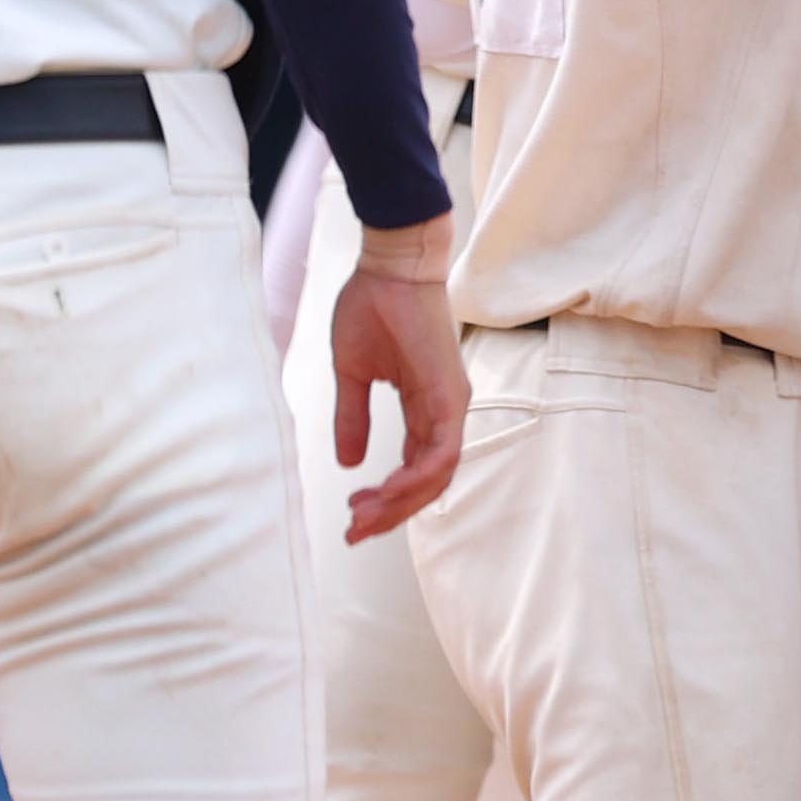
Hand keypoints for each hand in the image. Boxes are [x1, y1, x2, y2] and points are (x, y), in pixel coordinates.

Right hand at [335, 220, 467, 543]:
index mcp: (424, 406)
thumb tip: (349, 462)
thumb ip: (353, 418)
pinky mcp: (449, 395)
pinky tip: (383, 491)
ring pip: (436, 475)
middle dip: (390, 514)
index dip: (385, 499)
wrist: (390, 267)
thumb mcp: (354, 375)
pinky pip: (440, 452)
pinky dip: (414, 478)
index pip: (413, 468)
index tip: (351, 517)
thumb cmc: (373, 308)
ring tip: (362, 517)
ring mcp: (451, 404)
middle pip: (427, 482)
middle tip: (353, 533)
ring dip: (399, 503)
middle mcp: (444, 411)